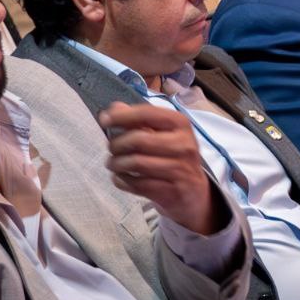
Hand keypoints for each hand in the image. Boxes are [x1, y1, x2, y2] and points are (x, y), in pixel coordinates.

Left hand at [99, 102, 223, 233]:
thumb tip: (114, 107)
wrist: (195, 192)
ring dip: (117, 164)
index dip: (122, 116)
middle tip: (110, 148)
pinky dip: (122, 180)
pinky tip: (119, 178)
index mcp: (180, 124)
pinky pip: (138, 185)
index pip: (147, 114)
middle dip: (117, 144)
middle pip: (139, 140)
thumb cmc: (174, 156)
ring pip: (137, 163)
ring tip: (112, 163)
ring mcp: (179, 169)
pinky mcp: (171, 191)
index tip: (104, 120)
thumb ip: (139, 119)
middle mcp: (183, 144)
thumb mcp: (163, 133)